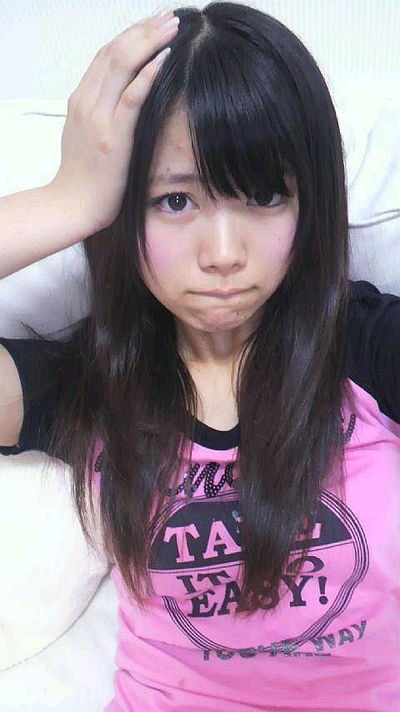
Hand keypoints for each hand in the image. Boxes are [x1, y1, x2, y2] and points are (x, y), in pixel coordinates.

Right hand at [50, 9, 178, 231]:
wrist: (72, 205)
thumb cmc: (83, 176)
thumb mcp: (85, 134)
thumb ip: (99, 112)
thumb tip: (120, 98)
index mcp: (81, 100)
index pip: (106, 55)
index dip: (131, 35)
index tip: (154, 24)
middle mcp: (87, 102)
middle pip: (115, 52)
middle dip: (144, 30)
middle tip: (170, 17)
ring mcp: (98, 119)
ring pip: (122, 66)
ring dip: (149, 42)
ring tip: (172, 27)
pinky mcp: (113, 138)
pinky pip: (131, 99)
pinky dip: (148, 75)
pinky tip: (164, 58)